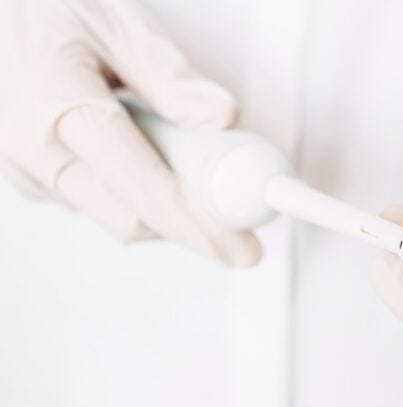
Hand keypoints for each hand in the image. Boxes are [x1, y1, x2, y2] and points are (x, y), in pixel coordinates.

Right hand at [0, 0, 260, 266]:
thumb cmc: (47, 6)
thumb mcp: (116, 22)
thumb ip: (171, 77)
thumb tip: (221, 119)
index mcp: (60, 108)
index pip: (146, 190)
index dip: (202, 227)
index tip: (242, 248)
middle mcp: (33, 149)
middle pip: (131, 219)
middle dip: (190, 225)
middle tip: (234, 214)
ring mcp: (21, 166)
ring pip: (112, 214)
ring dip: (161, 207)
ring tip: (188, 166)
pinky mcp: (23, 172)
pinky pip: (89, 202)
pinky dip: (130, 193)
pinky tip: (145, 159)